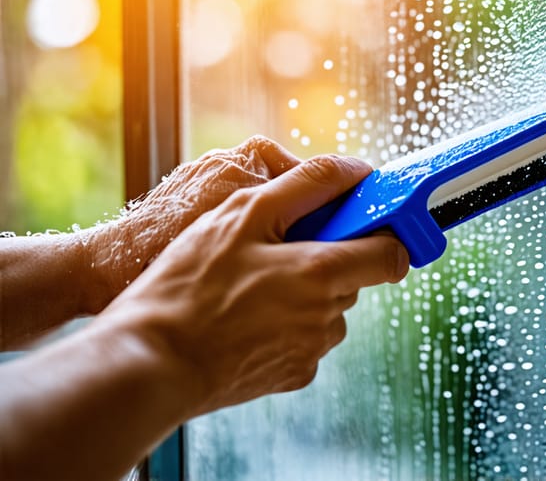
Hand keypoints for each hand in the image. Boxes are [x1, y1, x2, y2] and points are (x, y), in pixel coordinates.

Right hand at [97, 155, 409, 414]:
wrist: (151, 362)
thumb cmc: (189, 284)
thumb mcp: (243, 214)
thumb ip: (309, 185)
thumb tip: (356, 170)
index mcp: (323, 274)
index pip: (392, 254)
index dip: (384, 232)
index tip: (363, 221)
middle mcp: (327, 318)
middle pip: (353, 277)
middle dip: (328, 256)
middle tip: (277, 247)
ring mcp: (311, 351)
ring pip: (327, 308)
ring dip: (305, 292)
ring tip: (249, 285)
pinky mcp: (292, 376)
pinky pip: (305, 338)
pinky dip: (286, 323)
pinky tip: (244, 318)